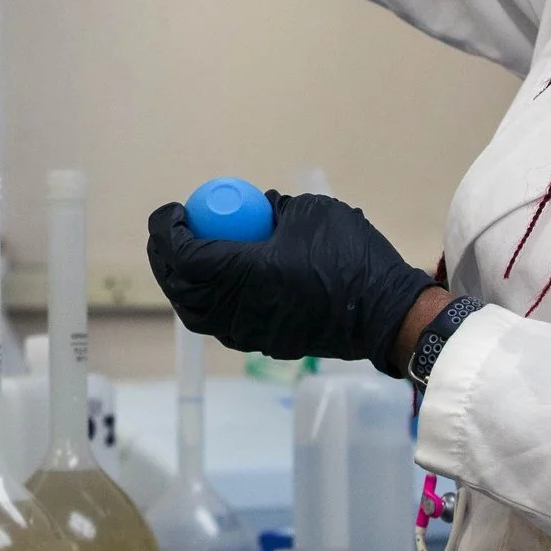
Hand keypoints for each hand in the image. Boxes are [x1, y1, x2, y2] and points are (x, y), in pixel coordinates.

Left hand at [145, 192, 435, 370]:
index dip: (166, 231)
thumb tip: (252, 209)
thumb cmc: (351, 257)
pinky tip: (218, 280)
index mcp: (246, 272)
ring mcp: (248, 331)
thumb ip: (272, 209)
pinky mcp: (262, 342)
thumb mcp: (310, 212)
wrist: (384, 312)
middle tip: (174, 231)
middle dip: (165, 257)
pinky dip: (207, 300)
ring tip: (190, 256)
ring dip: (183, 283)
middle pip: (180, 287)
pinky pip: (219, 322)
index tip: (174, 210)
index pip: (184, 255)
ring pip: (195, 312)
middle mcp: (238, 308)